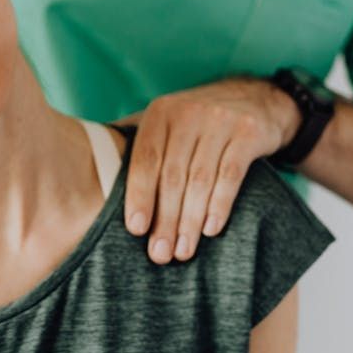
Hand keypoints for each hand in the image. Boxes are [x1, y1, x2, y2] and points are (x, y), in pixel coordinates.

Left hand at [121, 78, 301, 264]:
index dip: (139, 196)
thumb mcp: (168, 121)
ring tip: (183, 250)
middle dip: (165, 219)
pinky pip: (231, 176)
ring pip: (200, 179)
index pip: (146, 159)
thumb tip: (97, 174)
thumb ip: (140, 143)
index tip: (136, 230)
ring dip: (190, 221)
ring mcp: (220, 121)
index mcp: (161, 113)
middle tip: (160, 253)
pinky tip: (211, 229)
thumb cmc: (199, 122)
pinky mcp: (249, 133)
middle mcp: (188, 113)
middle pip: (173, 175)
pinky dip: (219, 205)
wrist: (255, 99)